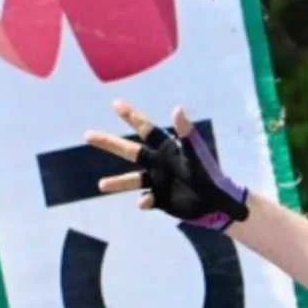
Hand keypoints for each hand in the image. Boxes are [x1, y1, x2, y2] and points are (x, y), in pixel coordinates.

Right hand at [85, 101, 249, 230]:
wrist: (219, 204)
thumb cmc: (211, 176)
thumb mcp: (196, 155)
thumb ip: (187, 134)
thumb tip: (177, 108)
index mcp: (168, 150)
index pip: (147, 130)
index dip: (132, 117)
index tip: (116, 104)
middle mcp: (159, 164)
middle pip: (130, 151)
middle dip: (109, 143)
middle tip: (87, 134)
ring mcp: (159, 182)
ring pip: (133, 179)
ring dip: (117, 182)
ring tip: (101, 185)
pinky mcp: (161, 200)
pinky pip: (147, 200)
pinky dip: (143, 201)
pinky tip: (142, 202)